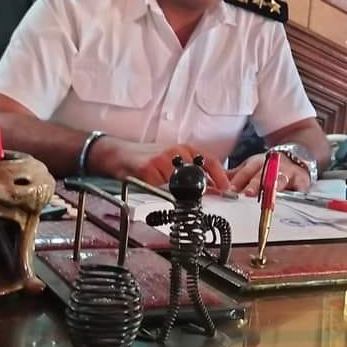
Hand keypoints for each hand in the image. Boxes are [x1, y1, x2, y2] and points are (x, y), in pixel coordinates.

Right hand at [88, 137, 228, 189]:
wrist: (119, 154)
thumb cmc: (147, 160)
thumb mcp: (172, 163)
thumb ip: (191, 174)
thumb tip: (211, 189)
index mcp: (185, 150)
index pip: (210, 161)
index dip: (220, 176)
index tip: (227, 189)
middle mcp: (176, 151)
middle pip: (198, 173)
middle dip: (199, 188)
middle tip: (196, 197)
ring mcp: (163, 158)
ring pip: (178, 183)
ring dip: (172, 190)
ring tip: (160, 184)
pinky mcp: (149, 167)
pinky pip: (159, 186)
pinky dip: (156, 188)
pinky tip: (149, 182)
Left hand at [227, 152, 311, 195]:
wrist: (295, 156)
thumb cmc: (269, 167)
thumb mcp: (250, 167)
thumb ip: (235, 176)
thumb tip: (214, 183)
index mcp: (256, 164)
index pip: (245, 172)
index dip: (238, 181)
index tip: (229, 189)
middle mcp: (272, 166)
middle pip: (262, 175)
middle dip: (255, 184)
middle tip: (247, 193)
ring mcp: (288, 173)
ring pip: (280, 180)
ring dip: (274, 188)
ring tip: (269, 197)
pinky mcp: (302, 181)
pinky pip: (301, 188)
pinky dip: (298, 192)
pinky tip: (294, 198)